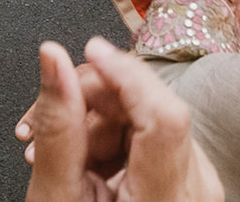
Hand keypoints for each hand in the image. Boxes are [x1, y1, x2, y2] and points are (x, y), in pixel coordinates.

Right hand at [21, 38, 223, 201]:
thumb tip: (52, 59)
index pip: (163, 113)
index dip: (125, 72)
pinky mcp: (189, 177)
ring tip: (56, 154)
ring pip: (144, 115)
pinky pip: (150, 134)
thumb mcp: (57, 196)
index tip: (88, 52)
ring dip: (93, 122)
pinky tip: (84, 161)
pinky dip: (111, 139)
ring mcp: (197, 183)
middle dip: (89, 102)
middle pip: (148, 107)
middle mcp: (196, 188)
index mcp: (166, 201)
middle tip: (42, 122)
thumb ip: (57, 126)